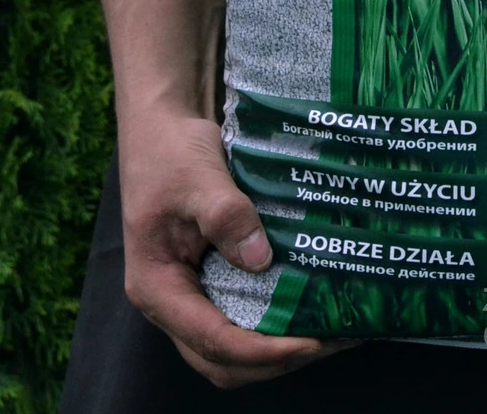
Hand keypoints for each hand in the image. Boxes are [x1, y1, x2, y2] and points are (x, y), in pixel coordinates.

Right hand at [120, 110, 355, 387]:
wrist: (163, 126)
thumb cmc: (172, 151)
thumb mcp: (199, 179)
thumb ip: (226, 217)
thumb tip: (260, 260)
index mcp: (157, 287)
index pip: (211, 340)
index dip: (261, 351)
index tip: (309, 342)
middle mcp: (170, 300)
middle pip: (220, 358)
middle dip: (274, 361)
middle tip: (329, 340)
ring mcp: (190, 290)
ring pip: (230, 345)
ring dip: (275, 348)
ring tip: (328, 331)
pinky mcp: (209, 276)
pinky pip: (239, 314)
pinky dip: (271, 322)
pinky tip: (306, 307)